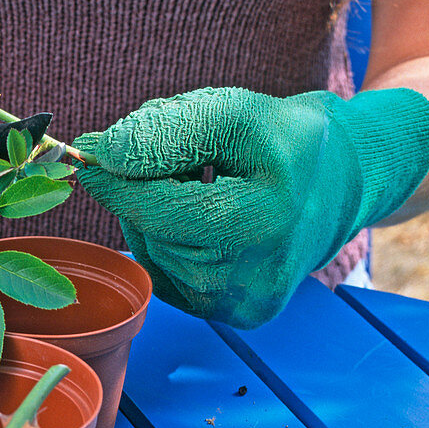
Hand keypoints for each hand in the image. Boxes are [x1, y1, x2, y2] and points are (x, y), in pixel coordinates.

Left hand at [74, 86, 428, 327]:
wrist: (341, 181)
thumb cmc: (281, 141)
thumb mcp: (231, 112)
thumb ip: (164, 131)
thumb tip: (98, 154)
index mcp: (265, 220)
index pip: (159, 207)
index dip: (116, 178)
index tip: (88, 151)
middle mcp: (257, 275)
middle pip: (152, 230)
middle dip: (143, 188)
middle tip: (171, 158)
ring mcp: (247, 303)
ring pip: (155, 252)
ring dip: (156, 213)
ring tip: (198, 186)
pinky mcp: (239, 315)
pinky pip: (170, 274)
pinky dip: (170, 241)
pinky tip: (203, 219)